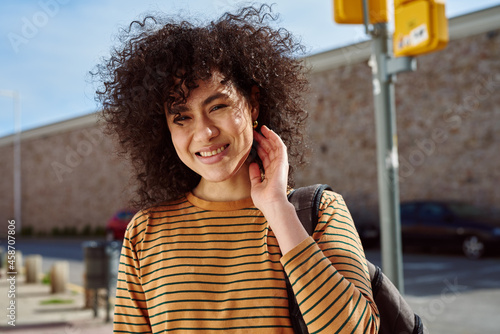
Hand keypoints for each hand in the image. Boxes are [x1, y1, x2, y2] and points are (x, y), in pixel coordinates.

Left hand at [249, 126, 308, 253]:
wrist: (272, 204)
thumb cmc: (264, 200)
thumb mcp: (255, 185)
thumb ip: (254, 175)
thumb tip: (252, 164)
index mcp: (270, 173)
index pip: (265, 157)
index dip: (259, 148)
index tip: (252, 141)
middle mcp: (276, 168)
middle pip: (269, 150)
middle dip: (262, 140)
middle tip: (255, 132)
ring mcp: (280, 165)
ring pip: (275, 146)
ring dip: (268, 136)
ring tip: (261, 128)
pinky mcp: (282, 162)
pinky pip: (280, 147)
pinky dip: (275, 138)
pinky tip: (269, 131)